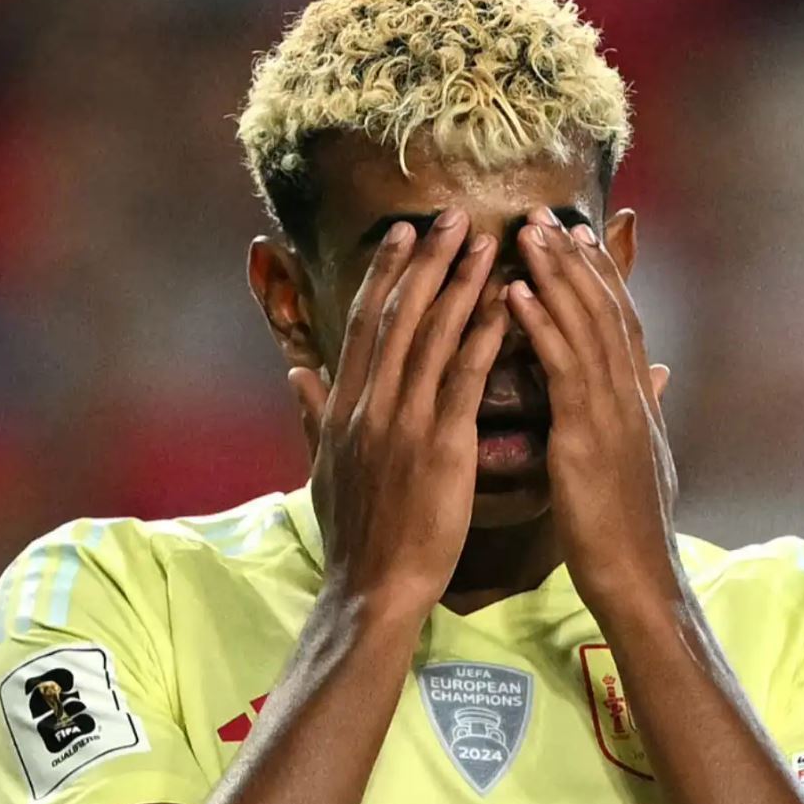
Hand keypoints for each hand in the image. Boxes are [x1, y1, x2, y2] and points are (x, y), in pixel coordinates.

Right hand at [288, 209, 508, 619]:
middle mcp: (371, 403)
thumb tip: (297, 372)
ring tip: (486, 242)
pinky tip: (506, 304)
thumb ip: (313, 414)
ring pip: (432, 336)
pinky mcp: (441, 445)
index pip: (365, 323)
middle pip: (399, 314)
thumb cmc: (357, 536)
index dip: (386, 274)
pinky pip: (465, 377)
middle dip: (427, 261)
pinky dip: (484, 335)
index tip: (404, 234)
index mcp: (345, 406)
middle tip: (453, 216)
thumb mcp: (322, 468)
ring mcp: (404, 422)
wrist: (373, 587)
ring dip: (460, 283)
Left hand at [506, 209, 678, 606]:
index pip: (622, 324)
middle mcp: (632, 396)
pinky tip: (517, 293)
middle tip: (546, 216)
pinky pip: (563, 367)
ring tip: (527, 234)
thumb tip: (658, 380)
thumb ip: (645, 416)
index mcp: (640, 403)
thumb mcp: (642, 463)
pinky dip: (542, 325)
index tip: (581, 239)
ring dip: (556, 275)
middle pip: (606, 310)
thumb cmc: (629, 533)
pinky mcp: (588, 434)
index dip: (603, 278)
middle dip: (576, 261)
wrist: (639, 579)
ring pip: (586, 327)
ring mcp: (613, 412)